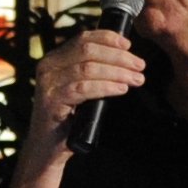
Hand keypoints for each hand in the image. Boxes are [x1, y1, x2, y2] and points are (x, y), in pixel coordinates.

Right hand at [28, 25, 146, 153]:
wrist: (47, 149)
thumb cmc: (69, 118)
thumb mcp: (79, 88)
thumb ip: (91, 70)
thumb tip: (123, 56)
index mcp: (54, 59)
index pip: (83, 38)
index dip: (108, 38)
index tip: (129, 45)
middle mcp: (47, 67)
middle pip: (87, 50)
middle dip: (118, 57)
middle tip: (140, 66)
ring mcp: (48, 84)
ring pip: (87, 68)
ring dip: (117, 72)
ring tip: (136, 79)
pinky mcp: (51, 101)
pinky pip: (83, 89)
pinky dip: (105, 87)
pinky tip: (121, 89)